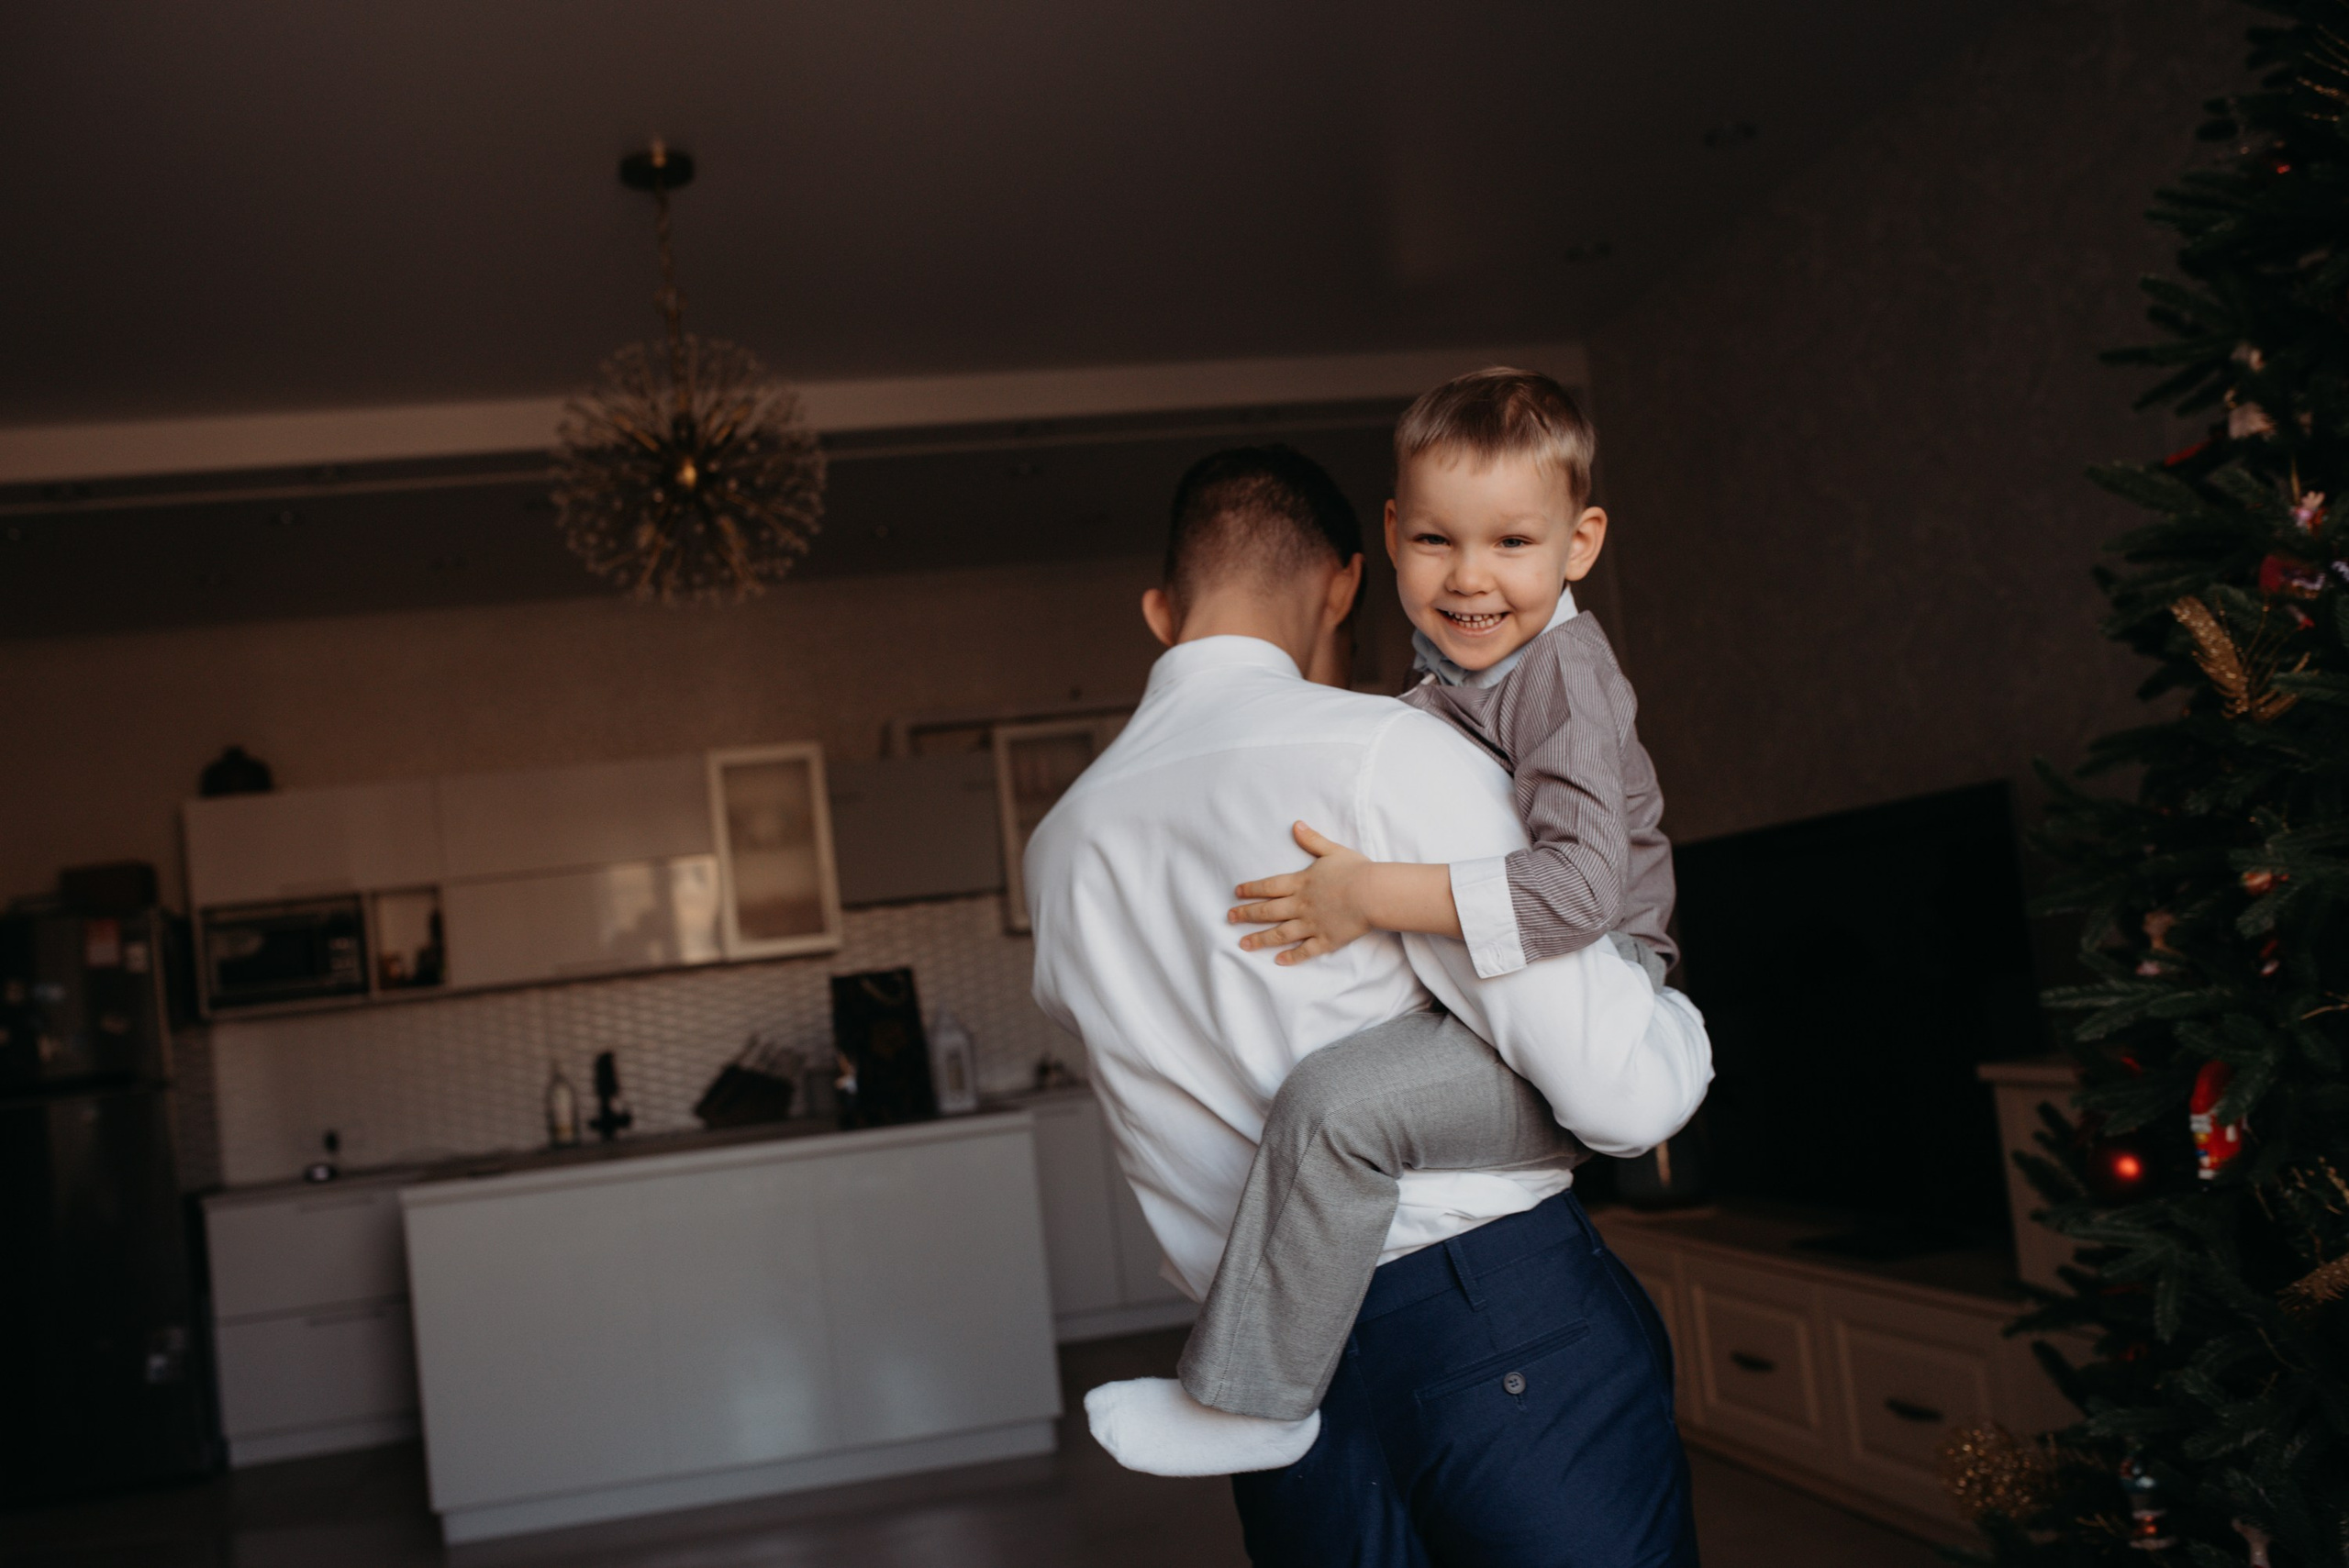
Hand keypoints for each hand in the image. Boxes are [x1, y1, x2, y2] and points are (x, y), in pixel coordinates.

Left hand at [1228, 821, 1374, 964]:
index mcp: (1300, 883)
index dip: (1251, 889)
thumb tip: (1296, 825)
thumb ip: (1312, 840)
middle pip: (1268, 911)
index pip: (1269, 887)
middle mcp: (1301, 905)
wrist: (1373, 893)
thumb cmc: (1356, 870)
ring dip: (1260, 939)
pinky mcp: (1326, 940)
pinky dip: (1291, 957)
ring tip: (1243, 944)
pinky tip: (1278, 961)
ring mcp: (1312, 925)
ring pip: (1280, 934)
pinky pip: (1305, 951)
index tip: (1236, 893)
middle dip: (1247, 915)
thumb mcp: (1332, 851)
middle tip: (1229, 918)